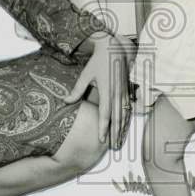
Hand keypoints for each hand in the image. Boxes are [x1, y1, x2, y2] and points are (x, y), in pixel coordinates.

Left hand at [65, 35, 134, 149]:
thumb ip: (77, 89)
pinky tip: (124, 126)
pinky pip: (128, 108)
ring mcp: (124, 92)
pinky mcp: (126, 90)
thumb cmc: (99, 61)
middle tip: (112, 147)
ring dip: (122, 128)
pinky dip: (126, 119)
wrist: (115, 49)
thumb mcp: (86, 74)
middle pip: (118, 118)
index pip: (105, 114)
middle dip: (115, 133)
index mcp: (107, 91)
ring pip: (124, 114)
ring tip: (119, 140)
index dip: (104, 128)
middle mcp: (117, 94)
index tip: (101, 140)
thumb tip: (66, 101)